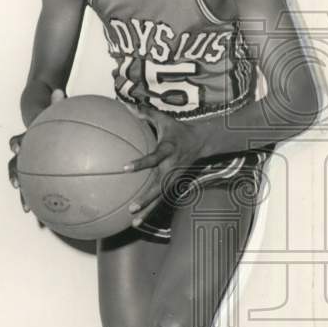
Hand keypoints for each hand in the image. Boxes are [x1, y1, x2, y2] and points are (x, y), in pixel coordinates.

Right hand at [8, 88, 65, 217]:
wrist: (40, 123)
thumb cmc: (49, 117)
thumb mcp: (53, 110)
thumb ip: (56, 102)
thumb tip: (58, 90)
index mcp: (27, 139)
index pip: (17, 141)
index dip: (15, 144)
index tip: (16, 148)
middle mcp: (24, 154)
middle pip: (15, 167)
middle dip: (15, 177)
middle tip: (17, 187)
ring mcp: (29, 165)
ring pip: (23, 182)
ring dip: (25, 196)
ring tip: (29, 209)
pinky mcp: (37, 173)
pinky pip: (40, 189)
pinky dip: (44, 201)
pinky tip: (54, 216)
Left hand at [123, 104, 205, 227]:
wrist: (202, 142)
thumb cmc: (178, 130)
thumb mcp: (164, 119)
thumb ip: (145, 113)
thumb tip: (125, 104)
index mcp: (168, 150)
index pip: (154, 158)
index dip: (141, 163)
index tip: (126, 167)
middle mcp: (171, 167)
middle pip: (158, 186)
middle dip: (146, 198)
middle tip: (132, 207)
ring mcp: (174, 178)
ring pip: (160, 197)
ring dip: (148, 210)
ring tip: (134, 222)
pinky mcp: (174, 184)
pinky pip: (161, 198)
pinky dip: (151, 209)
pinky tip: (138, 220)